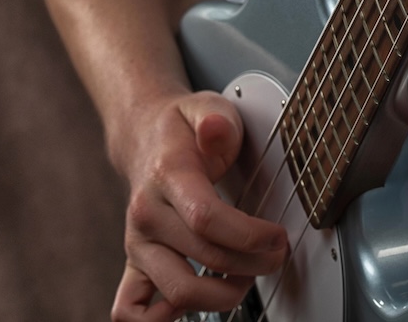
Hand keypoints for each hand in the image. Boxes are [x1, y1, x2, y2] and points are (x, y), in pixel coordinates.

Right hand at [111, 89, 287, 321]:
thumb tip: (214, 131)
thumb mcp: (205, 107)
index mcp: (167, 175)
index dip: (249, 236)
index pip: (207, 219)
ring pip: (178, 292)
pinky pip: (130, 311)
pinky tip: (195, 304)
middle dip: (251, 264)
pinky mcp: (135, 264)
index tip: (277, 236)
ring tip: (246, 277)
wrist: (144, 136)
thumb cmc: (182, 128)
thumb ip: (216, 120)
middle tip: (276, 255)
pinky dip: (161, 321)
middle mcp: (146, 214)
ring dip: (222, 296)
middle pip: (203, 257)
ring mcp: (138, 243)